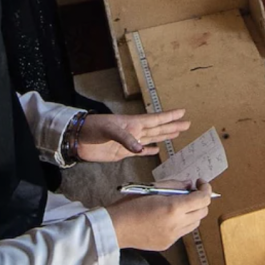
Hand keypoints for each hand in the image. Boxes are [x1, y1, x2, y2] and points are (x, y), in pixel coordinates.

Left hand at [75, 108, 190, 162]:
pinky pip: (140, 151)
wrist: (77, 139)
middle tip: (187, 123)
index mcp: (133, 123)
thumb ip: (126, 139)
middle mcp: (134, 131)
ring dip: (164, 136)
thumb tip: (142, 149)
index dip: (169, 116)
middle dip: (172, 126)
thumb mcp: (110, 129)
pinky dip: (149, 151)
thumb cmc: (93, 128)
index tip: (183, 112)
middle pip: (158, 128)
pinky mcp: (122, 153)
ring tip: (177, 133)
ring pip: (152, 138)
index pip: (156, 119)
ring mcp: (129, 142)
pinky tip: (156, 150)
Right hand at [105, 181, 212, 250]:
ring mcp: (173, 236)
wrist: (115, 228)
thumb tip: (189, 184)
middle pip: (203, 212)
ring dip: (193, 212)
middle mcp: (176, 224)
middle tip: (192, 192)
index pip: (202, 199)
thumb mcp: (152, 187)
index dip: (205, 188)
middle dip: (201, 200)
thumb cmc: (130, 205)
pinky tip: (169, 217)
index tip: (200, 183)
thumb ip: (174, 185)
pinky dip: (182, 222)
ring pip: (195, 223)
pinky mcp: (168, 244)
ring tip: (181, 205)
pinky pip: (182, 232)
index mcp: (173, 208)